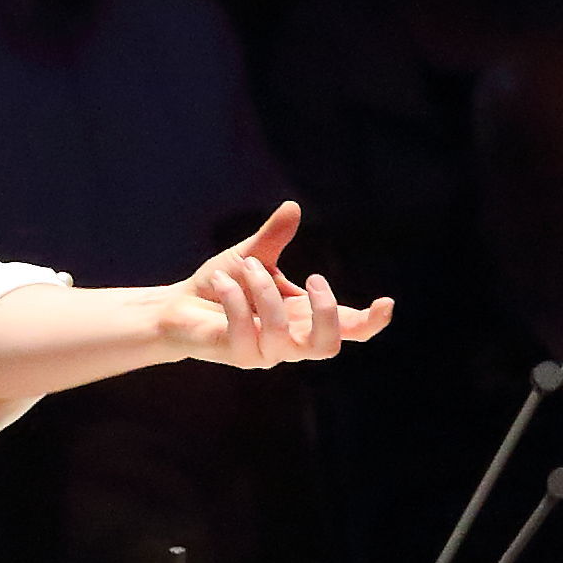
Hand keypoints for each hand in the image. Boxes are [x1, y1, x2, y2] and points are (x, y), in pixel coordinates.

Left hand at [164, 205, 392, 370]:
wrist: (176, 307)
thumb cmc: (218, 286)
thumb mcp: (252, 256)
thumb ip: (274, 238)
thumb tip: (293, 206)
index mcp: (302, 318)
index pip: (345, 329)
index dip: (370, 322)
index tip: (386, 303)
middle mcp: (289, 341)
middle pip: (329, 347)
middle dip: (327, 312)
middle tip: (312, 276)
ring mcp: (264, 353)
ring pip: (283, 334)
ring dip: (264, 292)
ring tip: (245, 266)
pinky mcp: (237, 355)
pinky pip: (245, 330)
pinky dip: (235, 298)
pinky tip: (221, 280)